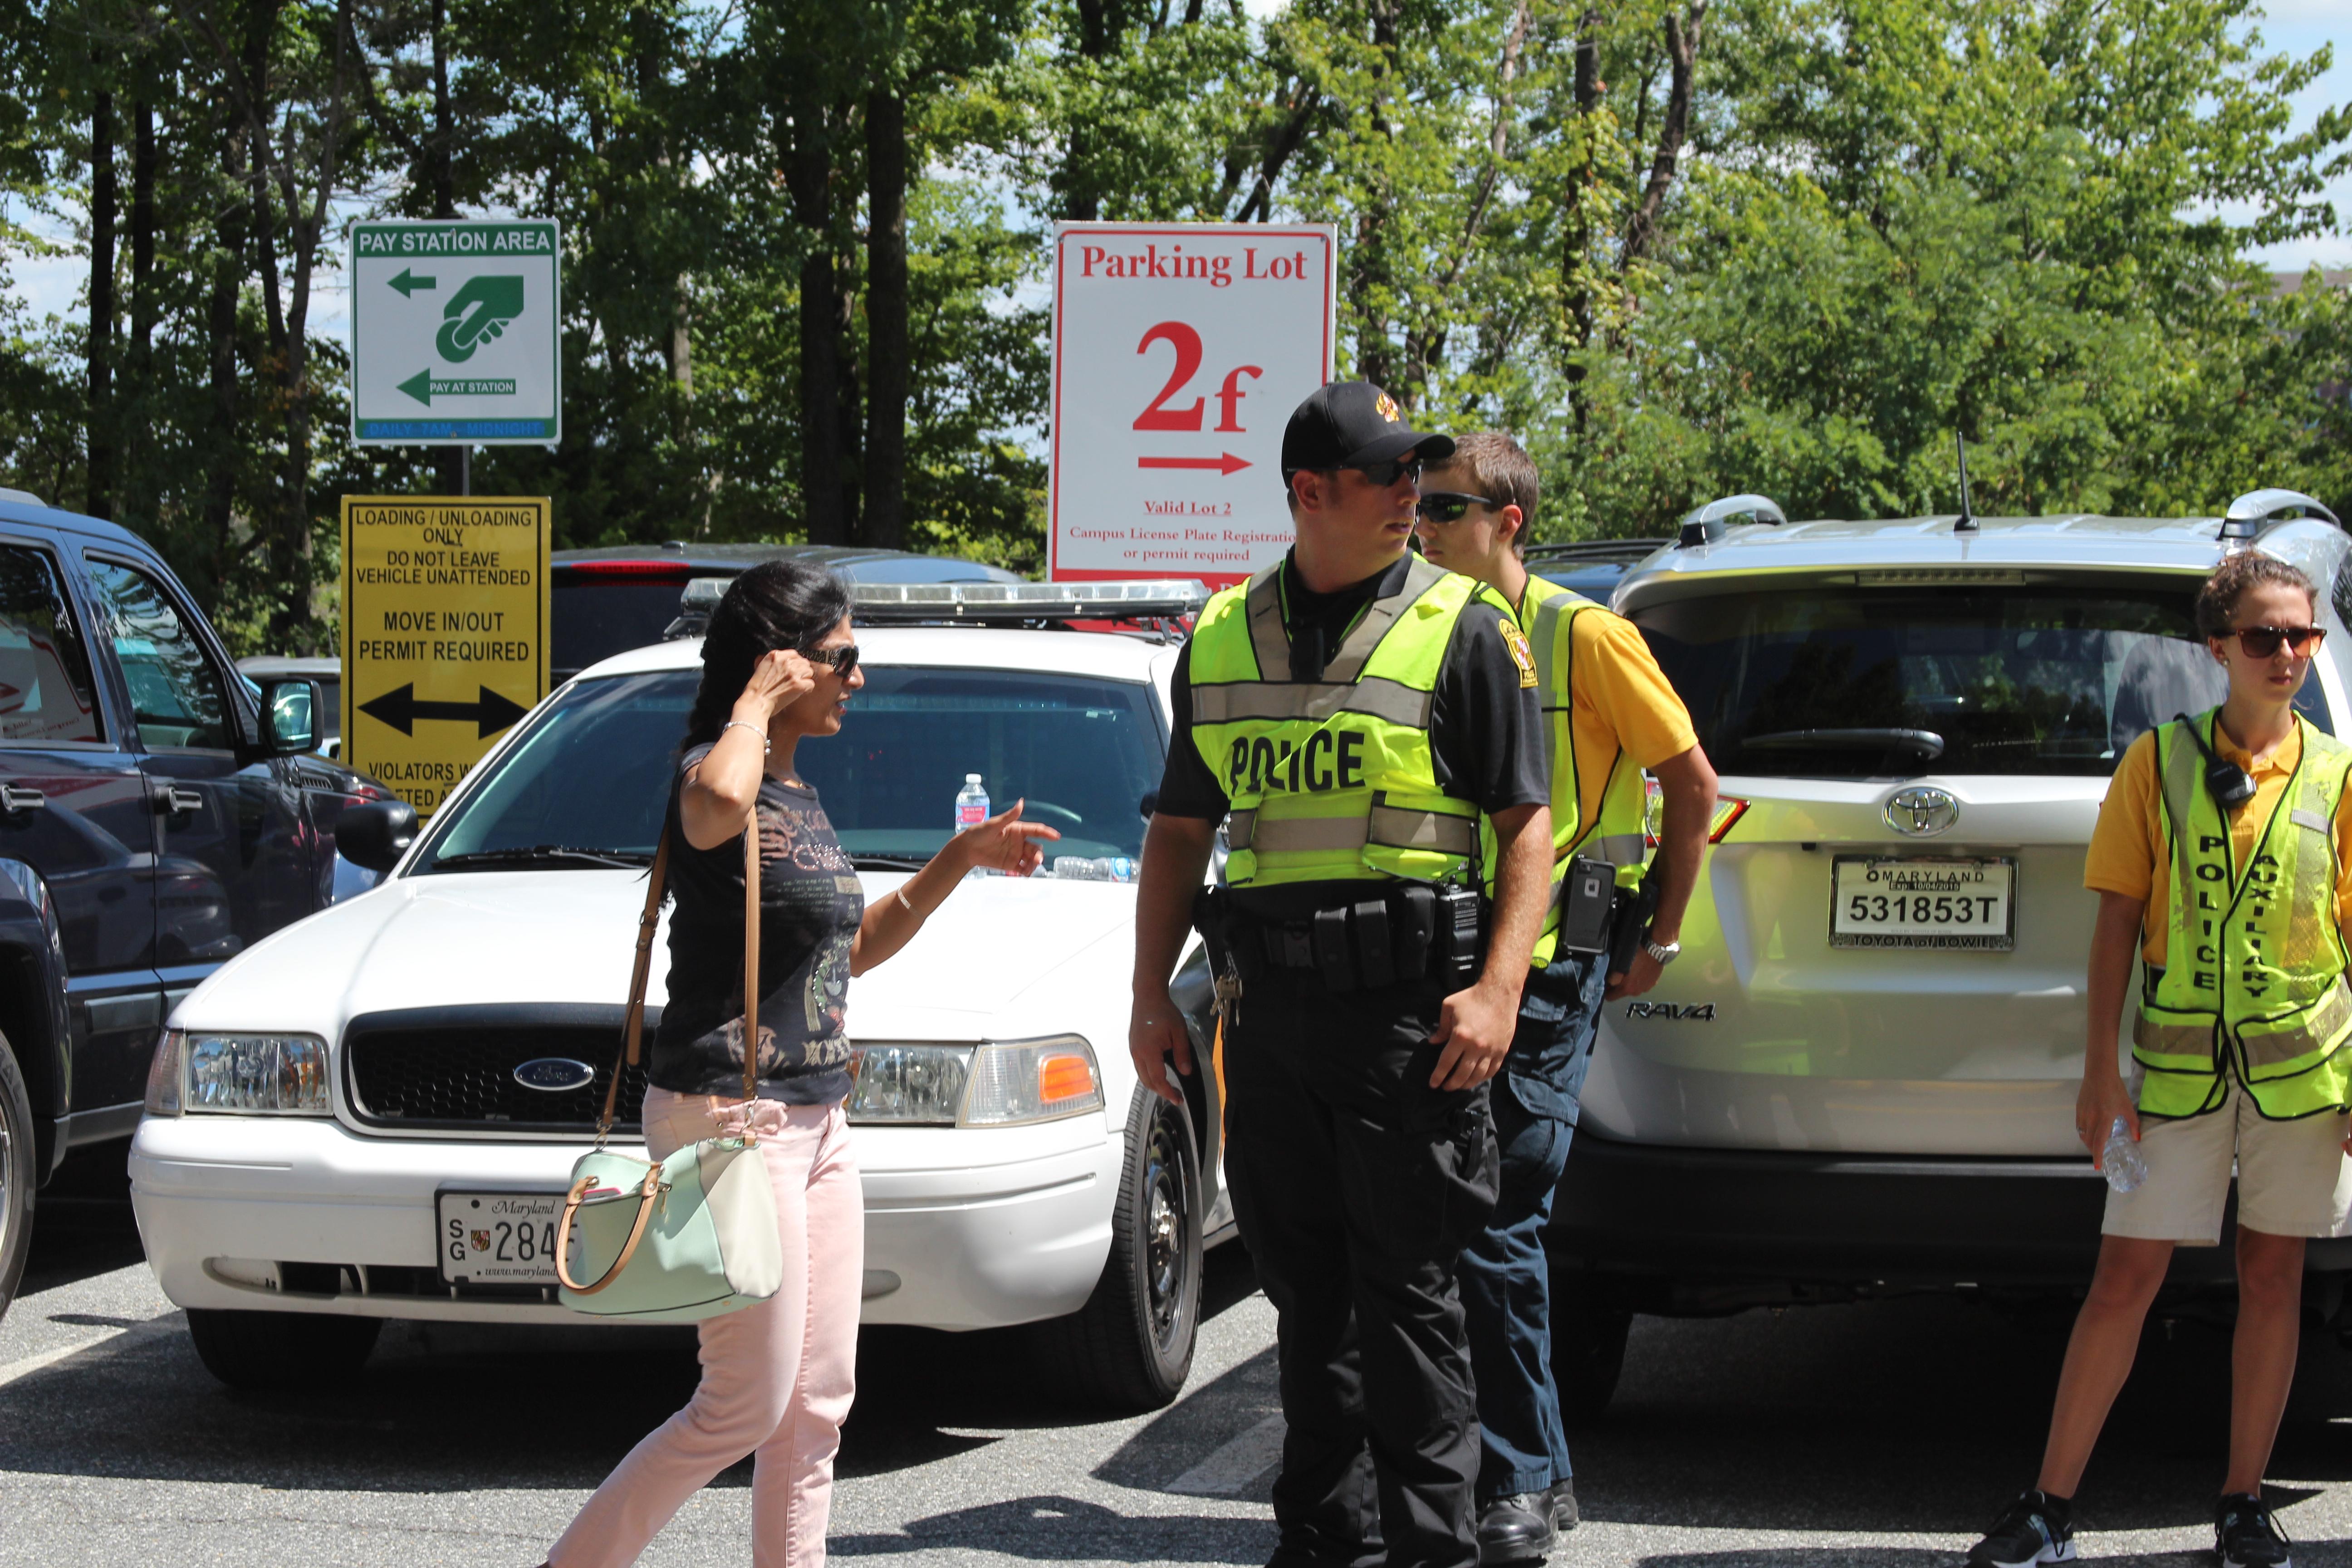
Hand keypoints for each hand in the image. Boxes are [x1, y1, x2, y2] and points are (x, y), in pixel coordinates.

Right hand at [737, 648, 816, 723]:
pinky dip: (807, 689)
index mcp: (775, 656)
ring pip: (809, 671)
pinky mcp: (798, 684)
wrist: (756, 702)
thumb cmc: (757, 689)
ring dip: (805, 679)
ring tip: (798, 686)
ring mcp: (792, 673)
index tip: (794, 670)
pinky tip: (800, 693)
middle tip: (796, 680)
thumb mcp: (762, 667)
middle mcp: (785, 662)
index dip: (796, 663)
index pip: (794, 654)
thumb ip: (775, 663)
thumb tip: (787, 663)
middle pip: (803, 662)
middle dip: (801, 671)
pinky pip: (810, 684)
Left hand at [953, 799, 1059, 876]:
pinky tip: (1025, 874)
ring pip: (1031, 859)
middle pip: (1035, 848)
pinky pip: (1023, 868)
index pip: (1036, 830)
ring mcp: (1016, 853)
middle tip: (1037, 860)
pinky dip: (1026, 872)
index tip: (1056, 837)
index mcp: (1017, 829)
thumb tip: (1022, 801)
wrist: (967, 849)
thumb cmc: (979, 832)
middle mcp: (1019, 841)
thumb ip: (1010, 816)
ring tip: (1029, 869)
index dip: (1047, 833)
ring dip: (1034, 864)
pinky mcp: (1011, 864)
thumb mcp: (994, 824)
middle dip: (1038, 854)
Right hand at [1129, 988, 1193, 1105]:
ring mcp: (1133, 1050)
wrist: (1147, 997)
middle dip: (1161, 1091)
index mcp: (1149, 1052)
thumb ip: (1182, 1053)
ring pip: (1141, 1075)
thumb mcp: (1179, 1032)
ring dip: (1154, 1084)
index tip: (1178, 1099)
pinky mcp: (1133, 1046)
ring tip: (1168, 1088)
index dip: (1168, 1091)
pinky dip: (1149, 1075)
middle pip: (1147, 1081)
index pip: (1158, 1079)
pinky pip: (1139, 1067)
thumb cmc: (1164, 1012)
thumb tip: (1186, 1072)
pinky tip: (1158, 1073)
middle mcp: (1137, 1054)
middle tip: (1176, 1096)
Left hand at [1429, 979, 1516, 1090]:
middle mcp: (1476, 1046)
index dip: (1438, 1076)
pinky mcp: (1502, 1051)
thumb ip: (1441, 1027)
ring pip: (1478, 1076)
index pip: (1446, 1063)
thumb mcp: (1449, 1007)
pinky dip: (1483, 1078)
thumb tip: (1433, 1042)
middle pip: (1462, 1074)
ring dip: (1466, 1084)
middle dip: (1451, 1084)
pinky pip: (1492, 1071)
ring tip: (1459, 1086)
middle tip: (1445, 1087)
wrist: (1499, 993)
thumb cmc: (1471, 998)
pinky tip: (1475, 1079)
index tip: (1433, 1084)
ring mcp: (1491, 1050)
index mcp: (1460, 1036)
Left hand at [1605, 949, 1663, 999]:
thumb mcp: (1619, 965)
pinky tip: (1640, 970)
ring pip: (1633, 988)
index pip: (1610, 997)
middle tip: (1618, 974)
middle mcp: (1637, 992)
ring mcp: (1646, 988)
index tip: (1605, 983)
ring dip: (1630, 982)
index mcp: (1627, 989)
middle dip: (1619, 985)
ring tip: (1631, 970)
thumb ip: (1613, 978)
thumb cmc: (1636, 956)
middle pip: (1622, 992)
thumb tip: (1609, 983)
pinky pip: (1642, 984)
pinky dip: (1639, 979)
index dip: (1606, 991)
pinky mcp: (1653, 983)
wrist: (1655, 951)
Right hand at [2076, 1073, 2138, 1165]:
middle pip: (2089, 1141)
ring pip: (2083, 1134)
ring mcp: (2083, 1113)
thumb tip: (2137, 1138)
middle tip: (2099, 1156)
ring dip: (2088, 1142)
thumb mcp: (2128, 1107)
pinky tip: (2090, 1132)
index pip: (2099, 1142)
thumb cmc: (2116, 1089)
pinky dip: (2084, 1133)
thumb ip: (2133, 1124)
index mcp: (2104, 1118)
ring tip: (2095, 1145)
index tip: (2097, 1166)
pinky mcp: (2078, 1109)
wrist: (2099, 1073)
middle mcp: (2091, 1118)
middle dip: (2093, 1151)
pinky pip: (2079, 1126)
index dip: (2098, 1155)